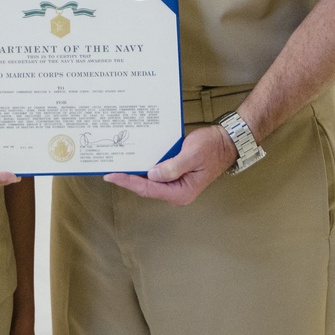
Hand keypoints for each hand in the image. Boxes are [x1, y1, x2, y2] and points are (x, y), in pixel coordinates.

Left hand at [103, 125, 235, 205]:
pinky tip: (135, 160)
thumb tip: (152, 175)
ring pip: (149, 182)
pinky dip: (144, 168)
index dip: (128, 182)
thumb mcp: (192, 155)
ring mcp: (176, 184)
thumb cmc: (212, 147)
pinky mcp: (175, 175)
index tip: (112, 176)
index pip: (148, 189)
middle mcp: (177, 192)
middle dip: (128, 180)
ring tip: (116, 166)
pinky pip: (156, 174)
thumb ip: (173, 167)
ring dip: (135, 174)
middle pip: (146, 188)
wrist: (226, 141)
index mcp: (181, 192)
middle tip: (108, 171)